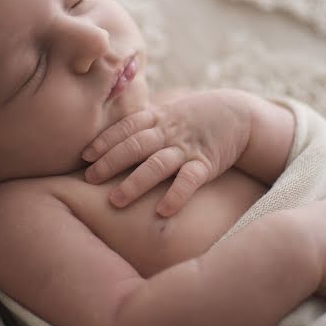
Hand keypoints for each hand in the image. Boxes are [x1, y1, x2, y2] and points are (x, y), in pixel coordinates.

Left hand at [82, 90, 254, 216]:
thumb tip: (111, 139)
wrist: (240, 114)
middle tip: (89, 179)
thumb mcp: (169, 113)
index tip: (84, 155)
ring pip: (157, 163)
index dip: (105, 140)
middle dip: (111, 162)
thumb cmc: (197, 117)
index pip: (126, 127)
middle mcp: (169, 132)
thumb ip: (144, 124)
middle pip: (135, 145)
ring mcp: (187, 147)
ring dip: (135, 182)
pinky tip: (163, 211)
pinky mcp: (207, 163)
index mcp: (158, 118)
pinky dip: (176, 194)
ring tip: (116, 200)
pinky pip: (190, 179)